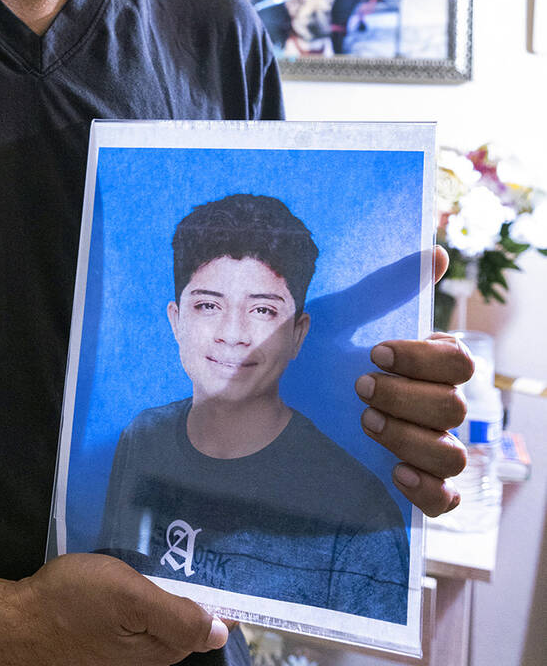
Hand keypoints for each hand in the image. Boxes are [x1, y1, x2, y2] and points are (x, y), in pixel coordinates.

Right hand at [10, 552, 226, 665]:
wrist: (19, 619)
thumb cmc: (74, 603)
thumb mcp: (129, 599)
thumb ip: (176, 615)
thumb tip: (221, 631)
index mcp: (162, 649)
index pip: (209, 626)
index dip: (222, 597)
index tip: (225, 562)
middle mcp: (150, 654)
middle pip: (187, 620)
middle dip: (196, 589)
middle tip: (194, 546)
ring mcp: (128, 645)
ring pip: (163, 614)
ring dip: (169, 586)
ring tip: (169, 550)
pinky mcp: (109, 634)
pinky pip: (140, 611)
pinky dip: (145, 590)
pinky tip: (138, 566)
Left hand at [355, 246, 473, 516]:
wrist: (292, 396)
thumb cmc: (331, 352)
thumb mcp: (349, 316)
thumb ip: (390, 286)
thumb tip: (438, 253)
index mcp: (434, 364)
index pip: (459, 363)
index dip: (422, 358)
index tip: (375, 351)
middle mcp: (441, 405)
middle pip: (454, 408)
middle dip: (405, 398)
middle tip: (360, 387)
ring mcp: (434, 445)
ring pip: (452, 455)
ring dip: (410, 439)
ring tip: (366, 423)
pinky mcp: (420, 482)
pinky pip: (445, 498)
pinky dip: (426, 489)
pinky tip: (395, 471)